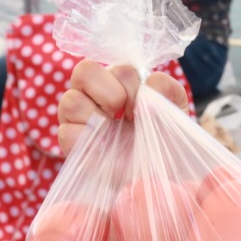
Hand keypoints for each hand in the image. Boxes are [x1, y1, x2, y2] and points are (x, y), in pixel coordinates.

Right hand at [58, 61, 187, 155]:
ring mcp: (79, 119)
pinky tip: (104, 149)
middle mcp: (94, 96)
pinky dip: (86, 140)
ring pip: (70, 101)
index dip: (131, 85)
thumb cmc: (165, 140)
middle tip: (127, 116)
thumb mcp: (175, 113)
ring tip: (114, 134)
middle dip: (110, 93)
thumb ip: (168, 90)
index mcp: (119, 83)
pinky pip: (65, 133)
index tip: (142, 107)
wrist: (160, 174)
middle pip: (84, 71)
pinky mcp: (73, 145)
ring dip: (97, 117)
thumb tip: (149, 82)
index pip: (116, 67)